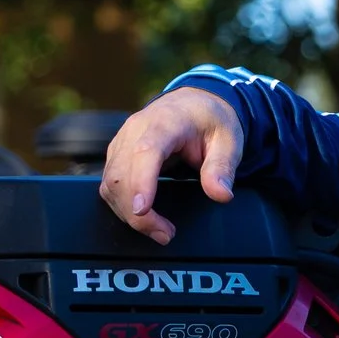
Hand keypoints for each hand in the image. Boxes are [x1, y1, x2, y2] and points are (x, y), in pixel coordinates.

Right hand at [99, 88, 243, 243]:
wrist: (195, 103)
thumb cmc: (211, 121)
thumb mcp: (229, 141)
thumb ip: (223, 168)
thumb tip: (221, 194)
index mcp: (165, 122)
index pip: (146, 152)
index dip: (141, 183)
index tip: (142, 210)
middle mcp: (136, 130)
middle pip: (121, 174)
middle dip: (137, 212)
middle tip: (165, 234)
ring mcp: (122, 141)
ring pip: (110, 182)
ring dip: (127, 212)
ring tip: (158, 230)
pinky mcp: (117, 153)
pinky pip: (109, 183)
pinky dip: (121, 204)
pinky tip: (143, 216)